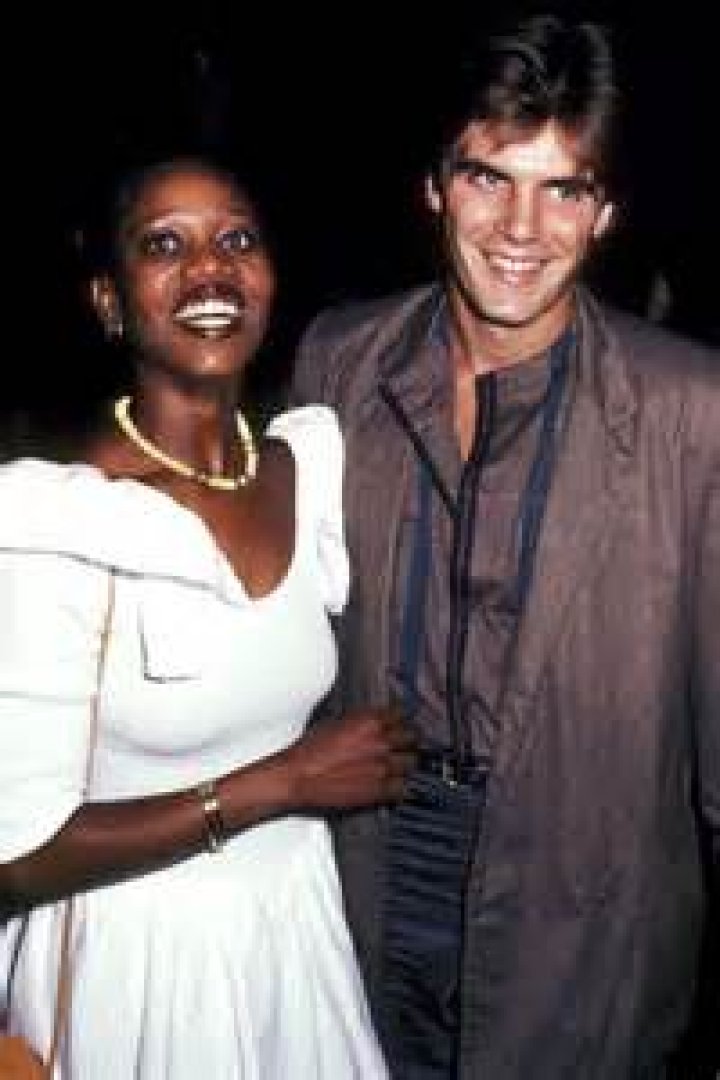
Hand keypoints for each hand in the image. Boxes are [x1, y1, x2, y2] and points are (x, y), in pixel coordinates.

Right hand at [284, 708, 417, 811]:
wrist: (298, 777)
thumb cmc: (311, 750)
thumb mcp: (337, 723)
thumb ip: (362, 721)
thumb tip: (376, 722)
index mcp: (370, 721)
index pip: (401, 715)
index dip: (401, 720)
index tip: (400, 725)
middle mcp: (381, 742)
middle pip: (412, 738)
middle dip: (408, 741)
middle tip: (404, 745)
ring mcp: (383, 767)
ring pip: (412, 763)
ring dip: (405, 764)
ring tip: (398, 766)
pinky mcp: (379, 790)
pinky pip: (403, 788)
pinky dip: (399, 787)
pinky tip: (392, 785)